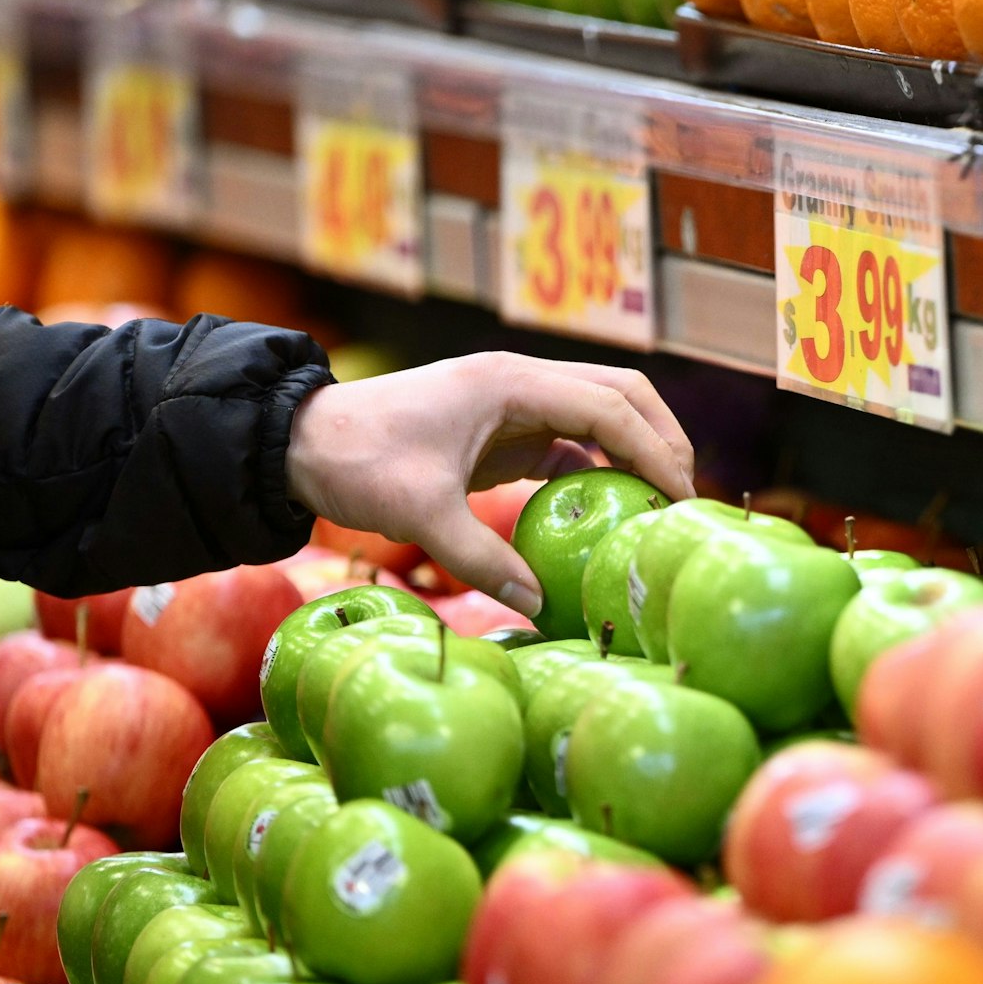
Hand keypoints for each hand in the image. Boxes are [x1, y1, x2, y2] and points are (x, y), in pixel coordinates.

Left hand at [284, 352, 694, 615]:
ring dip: (634, 453)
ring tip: (658, 510)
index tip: (681, 498)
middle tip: (685, 499)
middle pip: (622, 394)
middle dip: (662, 440)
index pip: (610, 407)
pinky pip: (568, 443)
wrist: (297, 443)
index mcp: (511, 383)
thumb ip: (481, 559)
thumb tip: (538, 602)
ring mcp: (513, 403)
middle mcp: (521, 381)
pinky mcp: (501, 429)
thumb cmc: (355, 464)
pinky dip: (596, 472)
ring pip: (600, 415)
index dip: (655, 450)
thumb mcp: (419, 514)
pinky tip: (606, 516)